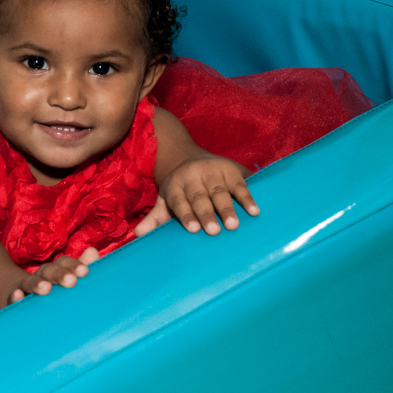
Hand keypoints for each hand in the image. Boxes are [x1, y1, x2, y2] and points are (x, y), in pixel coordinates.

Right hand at [9, 247, 99, 303]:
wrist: (22, 297)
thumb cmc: (54, 288)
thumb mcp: (68, 277)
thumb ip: (81, 266)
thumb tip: (93, 251)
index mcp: (56, 270)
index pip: (64, 263)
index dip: (74, 265)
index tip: (84, 272)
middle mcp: (41, 276)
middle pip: (49, 271)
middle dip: (60, 275)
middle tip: (71, 281)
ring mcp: (26, 288)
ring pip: (30, 283)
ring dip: (37, 284)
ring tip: (46, 288)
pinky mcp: (14, 301)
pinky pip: (13, 298)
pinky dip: (14, 296)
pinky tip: (17, 296)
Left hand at [135, 156, 257, 236]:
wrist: (190, 157)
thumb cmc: (179, 190)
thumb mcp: (165, 200)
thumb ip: (154, 218)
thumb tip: (138, 235)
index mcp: (175, 185)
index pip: (179, 201)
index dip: (186, 215)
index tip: (193, 229)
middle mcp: (193, 176)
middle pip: (200, 197)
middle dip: (207, 214)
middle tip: (214, 231)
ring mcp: (213, 171)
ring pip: (221, 191)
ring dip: (228, 208)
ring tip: (234, 225)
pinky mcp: (231, 169)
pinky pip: (240, 185)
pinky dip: (247, 197)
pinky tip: (254, 211)